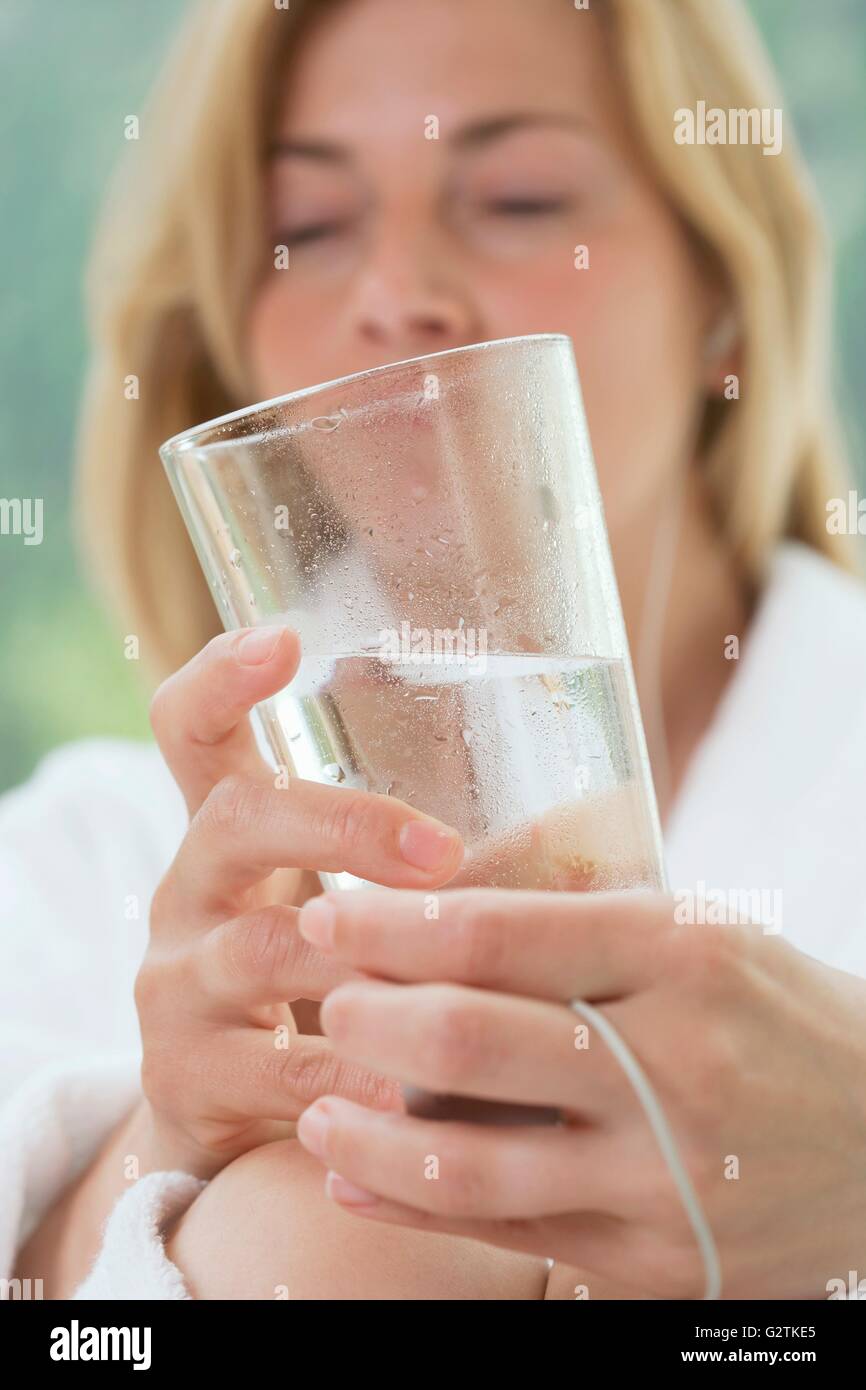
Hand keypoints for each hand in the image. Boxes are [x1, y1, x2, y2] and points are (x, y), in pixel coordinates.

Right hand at [136, 626, 463, 1177]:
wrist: (230, 1121)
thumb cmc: (323, 981)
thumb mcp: (342, 901)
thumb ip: (415, 858)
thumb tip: (596, 813)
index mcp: (227, 830)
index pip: (191, 728)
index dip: (222, 677)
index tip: (284, 639)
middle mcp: (187, 889)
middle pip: (236, 819)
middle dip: (343, 824)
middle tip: (443, 853)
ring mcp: (176, 981)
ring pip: (261, 946)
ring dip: (364, 959)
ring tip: (450, 982)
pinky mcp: (184, 1075)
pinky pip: (271, 1071)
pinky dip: (347, 1077)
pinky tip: (405, 1095)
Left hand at [293, 888, 865, 1298]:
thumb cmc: (772, 1013)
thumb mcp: (699, 936)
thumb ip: (576, 930)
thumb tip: (428, 920)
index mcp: (682, 956)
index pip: (498, 933)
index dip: (390, 927)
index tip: (330, 918)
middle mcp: (674, 1064)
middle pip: (468, 1042)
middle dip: (366, 1020)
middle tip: (325, 1004)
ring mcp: (665, 1175)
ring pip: (467, 1162)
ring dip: (364, 1136)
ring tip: (317, 1112)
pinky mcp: (657, 1262)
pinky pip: (502, 1238)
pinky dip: (409, 1208)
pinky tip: (356, 1181)